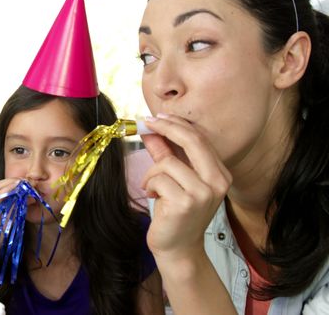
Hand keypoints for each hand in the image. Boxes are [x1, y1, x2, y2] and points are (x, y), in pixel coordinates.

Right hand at [0, 178, 20, 259]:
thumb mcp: (7, 220)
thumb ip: (13, 209)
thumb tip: (26, 199)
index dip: (11, 183)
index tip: (24, 182)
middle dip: (12, 181)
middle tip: (25, 180)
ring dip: (11, 184)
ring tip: (23, 183)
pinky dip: (7, 192)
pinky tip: (16, 190)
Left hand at [141, 115, 231, 261]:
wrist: (179, 249)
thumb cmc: (177, 214)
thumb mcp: (175, 180)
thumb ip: (166, 155)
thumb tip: (152, 131)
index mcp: (220, 174)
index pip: (199, 139)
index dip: (176, 124)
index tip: (157, 117)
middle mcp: (216, 182)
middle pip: (191, 141)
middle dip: (165, 128)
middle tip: (146, 123)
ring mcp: (202, 193)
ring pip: (167, 163)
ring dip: (151, 173)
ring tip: (152, 187)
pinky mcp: (184, 203)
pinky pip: (158, 179)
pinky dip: (149, 185)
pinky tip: (154, 197)